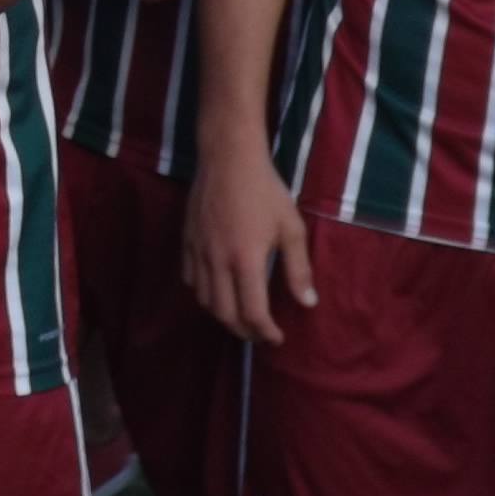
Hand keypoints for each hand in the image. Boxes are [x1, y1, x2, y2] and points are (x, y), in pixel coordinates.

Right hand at [184, 149, 314, 344]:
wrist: (228, 158)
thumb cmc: (265, 191)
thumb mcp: (291, 227)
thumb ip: (298, 269)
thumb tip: (307, 303)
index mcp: (246, 260)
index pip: (252, 312)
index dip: (265, 332)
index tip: (278, 337)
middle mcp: (217, 261)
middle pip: (225, 314)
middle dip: (244, 331)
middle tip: (260, 333)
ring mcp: (198, 252)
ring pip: (204, 300)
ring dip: (223, 314)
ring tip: (240, 315)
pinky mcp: (187, 241)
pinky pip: (191, 279)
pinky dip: (204, 293)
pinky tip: (218, 289)